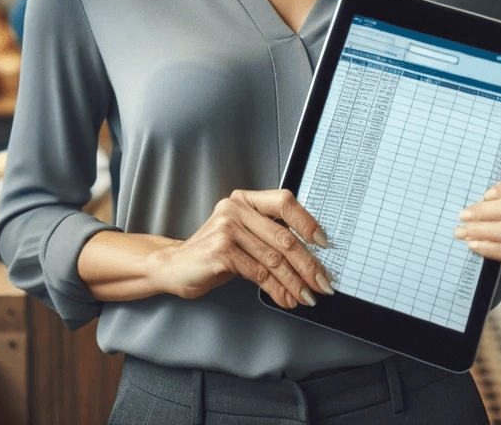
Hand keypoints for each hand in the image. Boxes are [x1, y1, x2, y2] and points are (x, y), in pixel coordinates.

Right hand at [145, 189, 335, 309]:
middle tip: (323, 282)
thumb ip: (270, 236)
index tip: (324, 244)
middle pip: (284, 237)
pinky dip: (277, 290)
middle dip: (308, 264)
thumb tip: (311, 255)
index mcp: (246, 200)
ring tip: (307, 296)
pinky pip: (259, 273)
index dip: (308, 222)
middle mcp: (236, 209)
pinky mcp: (221, 252)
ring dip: (295, 282)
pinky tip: (285, 299)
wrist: (175, 266)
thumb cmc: (215, 253)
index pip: (285, 202)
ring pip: (274, 259)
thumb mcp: (244, 236)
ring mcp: (227, 229)